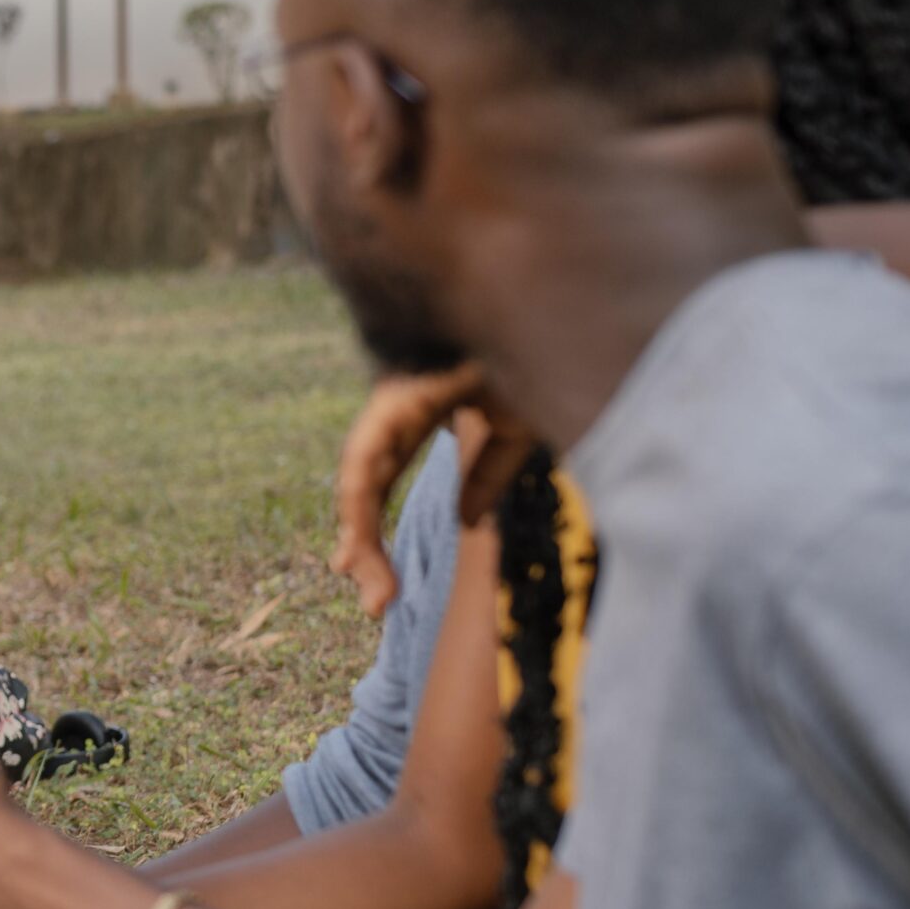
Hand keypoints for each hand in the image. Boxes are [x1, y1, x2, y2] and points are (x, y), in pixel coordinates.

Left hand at [329, 368, 537, 616]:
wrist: (551, 304)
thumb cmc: (536, 347)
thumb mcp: (517, 428)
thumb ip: (488, 474)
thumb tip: (466, 523)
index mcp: (420, 407)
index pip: (383, 475)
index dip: (372, 527)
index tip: (379, 584)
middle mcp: (397, 401)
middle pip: (364, 482)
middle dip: (363, 544)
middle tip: (376, 604)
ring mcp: (392, 394)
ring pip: (358, 475)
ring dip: (359, 534)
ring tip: (366, 585)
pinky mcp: (397, 394)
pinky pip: (368, 455)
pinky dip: (360, 501)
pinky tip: (359, 540)